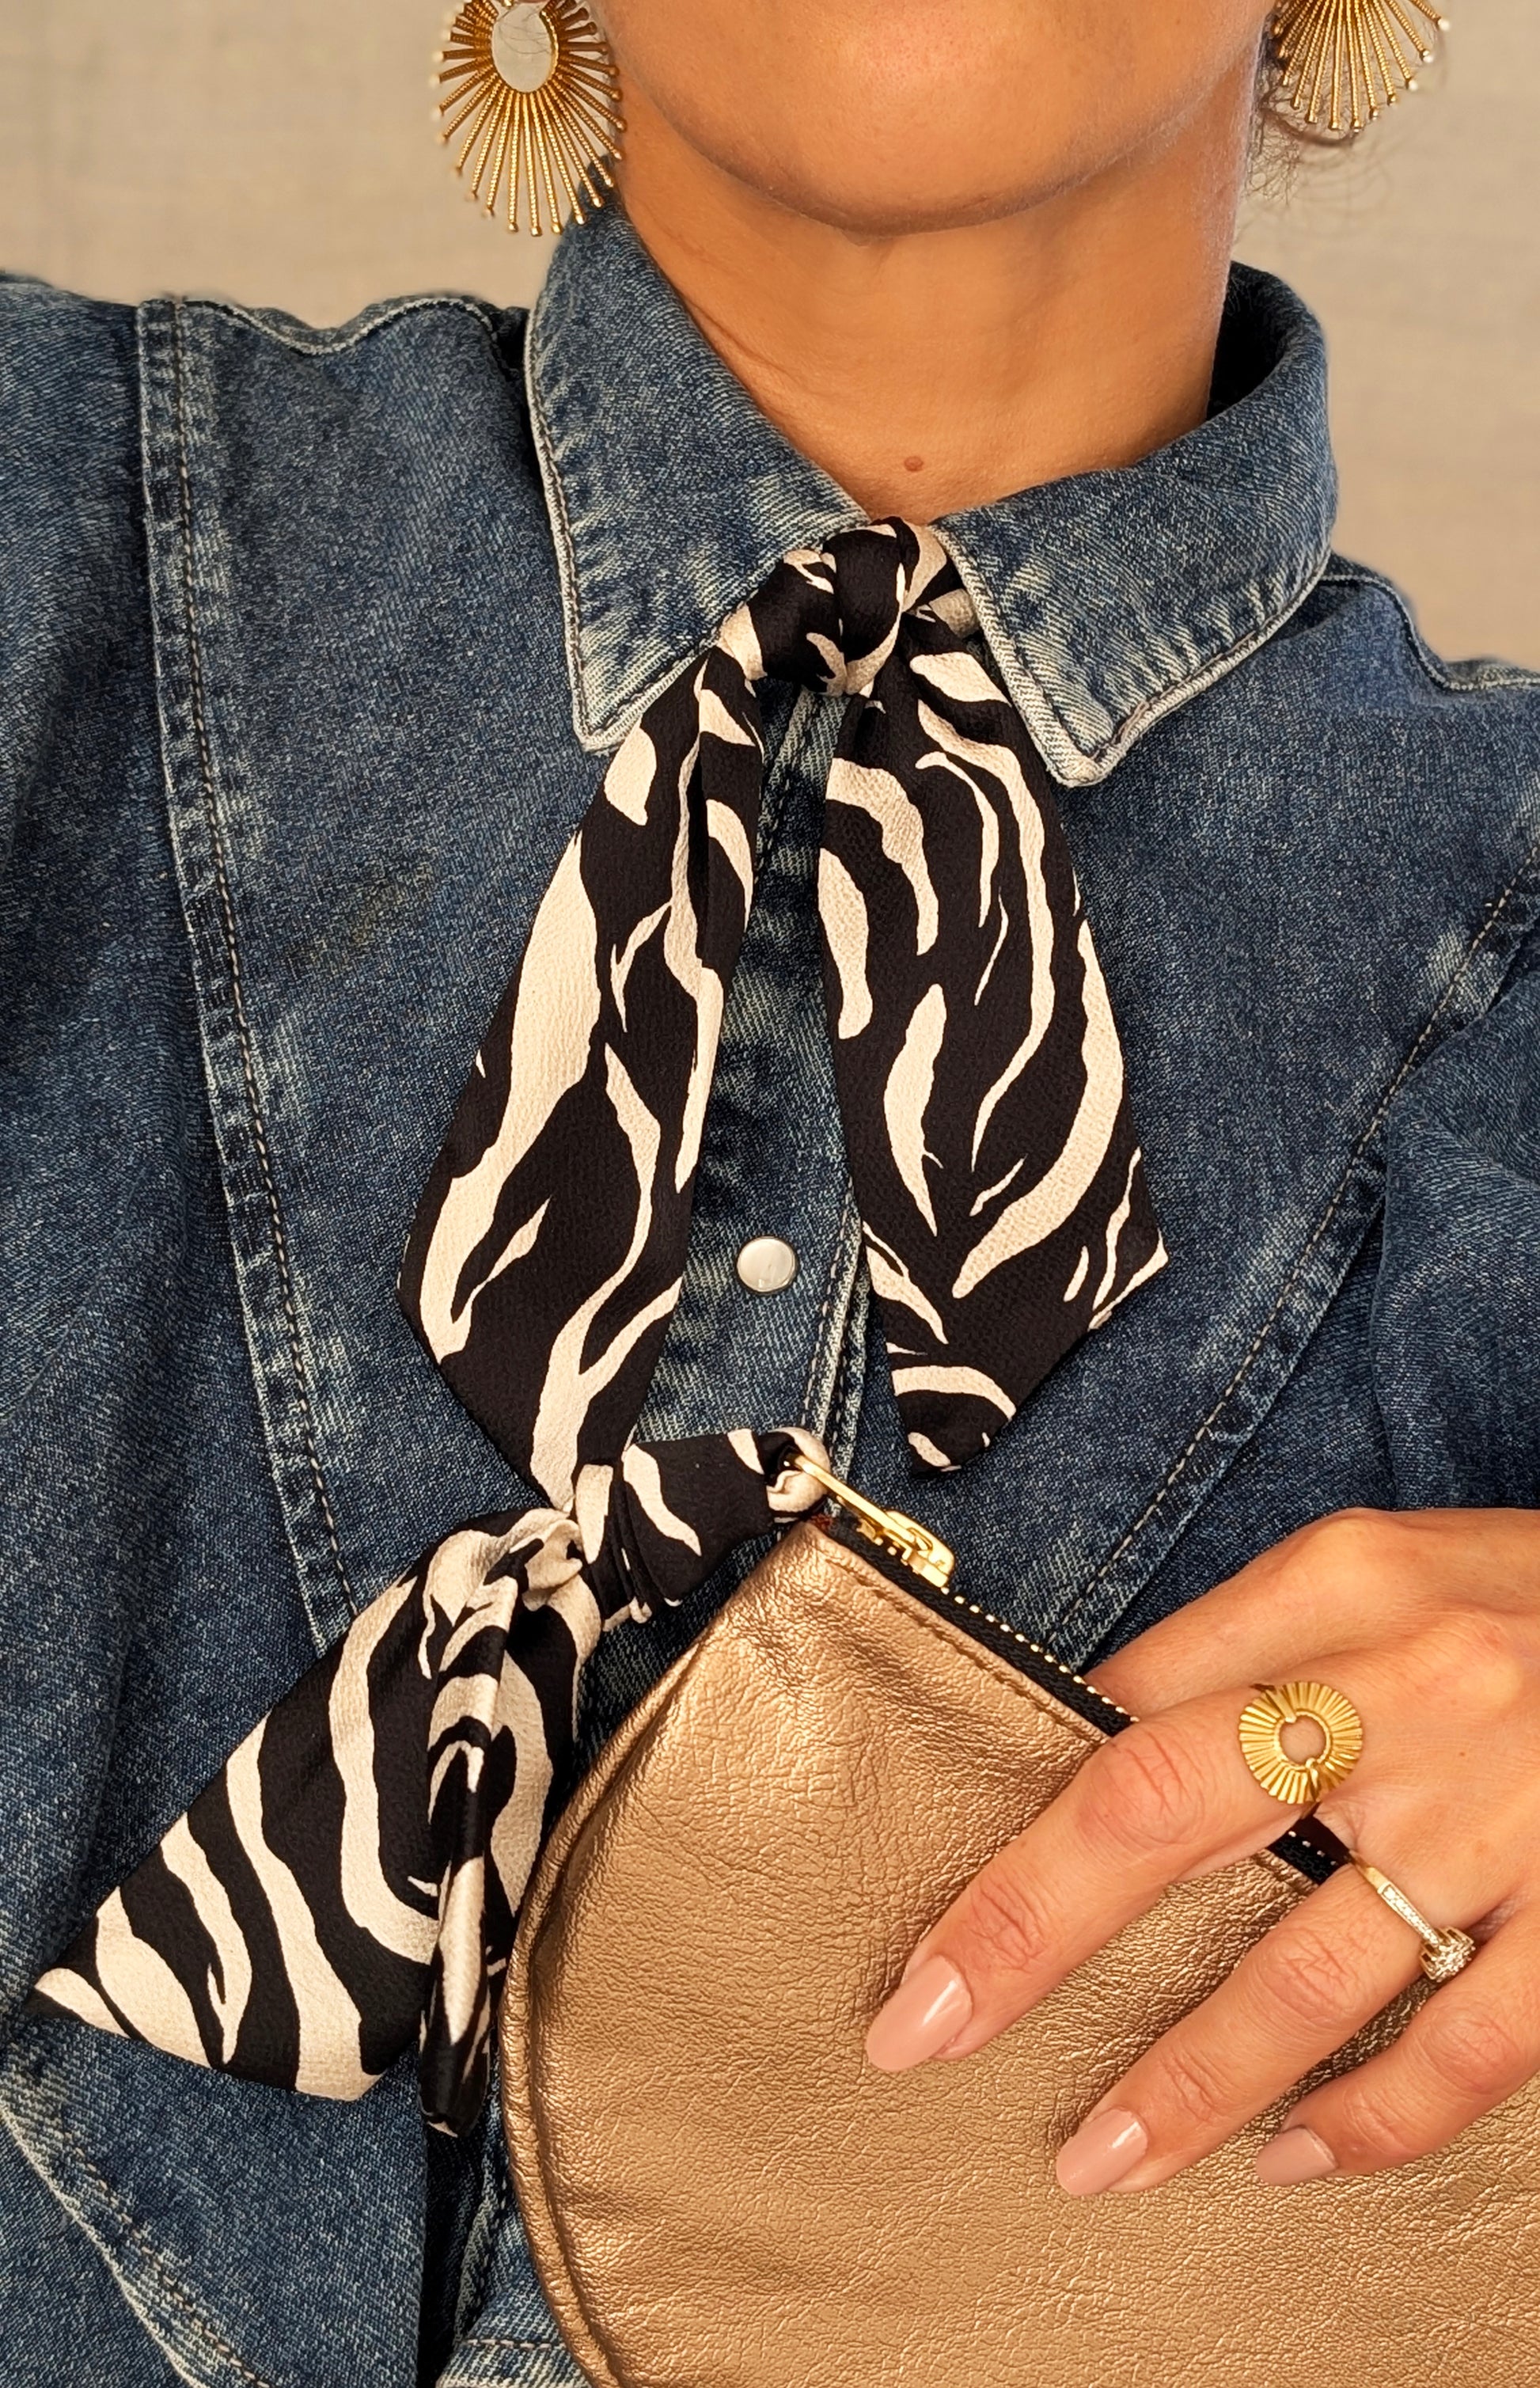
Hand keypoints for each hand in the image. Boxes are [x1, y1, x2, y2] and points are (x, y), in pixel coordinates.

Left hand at [864, 1508, 1539, 2191]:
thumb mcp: (1392, 1567)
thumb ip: (1255, 1640)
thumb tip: (1098, 1730)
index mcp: (1344, 1585)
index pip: (1134, 1703)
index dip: (1021, 1813)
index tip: (936, 1911)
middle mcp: (1409, 1688)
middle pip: (1166, 1808)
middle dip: (1026, 1927)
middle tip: (923, 2027)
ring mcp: (1502, 1813)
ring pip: (1307, 1966)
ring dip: (1185, 2077)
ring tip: (1093, 2159)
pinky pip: (1466, 2047)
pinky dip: (1371, 2120)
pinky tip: (1294, 2161)